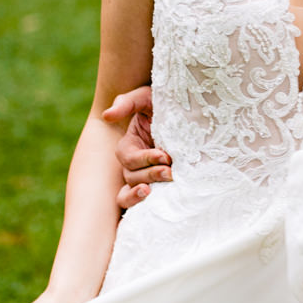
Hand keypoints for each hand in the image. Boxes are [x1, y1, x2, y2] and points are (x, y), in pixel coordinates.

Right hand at [102, 85, 168, 207]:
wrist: (195, 115)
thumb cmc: (167, 104)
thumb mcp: (147, 97)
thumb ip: (128, 102)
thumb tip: (108, 115)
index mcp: (130, 145)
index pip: (128, 157)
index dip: (144, 158)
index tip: (165, 156)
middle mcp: (134, 164)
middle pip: (131, 176)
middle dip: (150, 174)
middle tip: (170, 172)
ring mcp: (145, 177)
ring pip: (133, 191)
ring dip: (145, 190)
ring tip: (160, 187)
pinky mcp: (158, 187)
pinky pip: (140, 203)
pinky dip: (140, 204)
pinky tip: (154, 203)